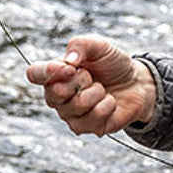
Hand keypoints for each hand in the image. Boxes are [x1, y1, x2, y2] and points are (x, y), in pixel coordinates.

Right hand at [26, 36, 157, 135]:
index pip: (35, 74)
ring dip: (96, 93)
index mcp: (56, 74)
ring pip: (76, 106)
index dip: (49, 72)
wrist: (137, 83)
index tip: (70, 68)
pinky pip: (93, 118)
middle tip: (92, 76)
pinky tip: (109, 102)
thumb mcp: (100, 46)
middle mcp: (58, 96)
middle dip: (80, 81)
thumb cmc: (113, 64)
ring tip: (102, 89)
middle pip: (55, 93)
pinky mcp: (86, 127)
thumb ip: (82, 45)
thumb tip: (70, 60)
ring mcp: (70, 114)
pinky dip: (107, 105)